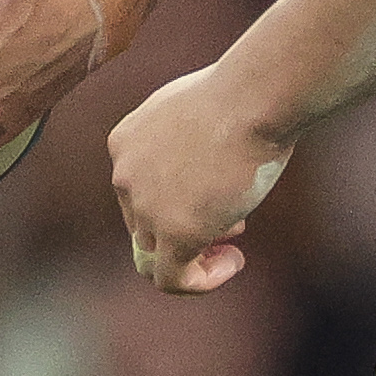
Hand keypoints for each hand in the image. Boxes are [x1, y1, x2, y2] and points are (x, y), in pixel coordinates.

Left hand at [109, 61, 296, 292]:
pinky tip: (233, 262)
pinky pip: (174, 279)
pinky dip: (202, 279)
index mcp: (125, 143)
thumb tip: (202, 170)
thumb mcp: (193, 112)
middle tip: (231, 221)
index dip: (176, 202)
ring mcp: (146, 206)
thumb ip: (183, 143)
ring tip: (234, 242)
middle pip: (145, 225)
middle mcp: (124, 176)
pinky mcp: (174, 232)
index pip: (138, 193)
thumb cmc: (238, 95)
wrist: (251, 97)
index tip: (215, 196)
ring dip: (195, 255)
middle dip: (187, 227)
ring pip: (155, 257)